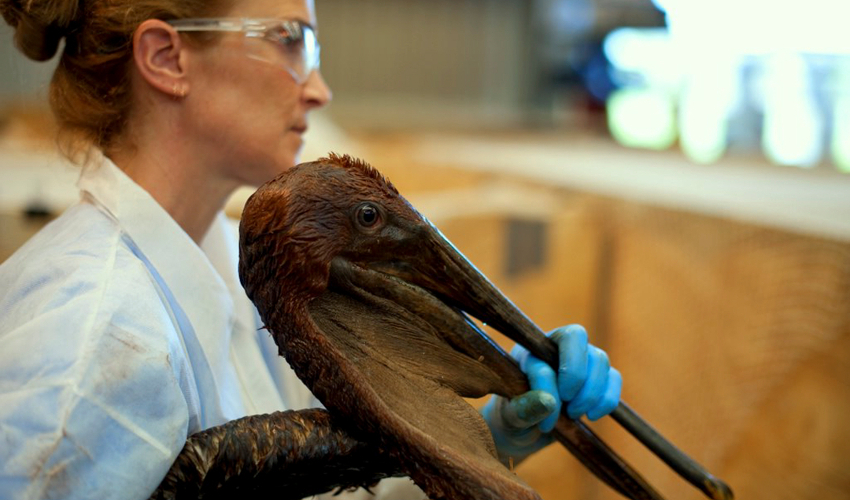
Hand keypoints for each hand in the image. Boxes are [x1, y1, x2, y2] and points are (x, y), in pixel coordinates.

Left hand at [481, 325, 621, 462]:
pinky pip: (614, 378)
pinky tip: (592, 416)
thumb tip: (548, 402)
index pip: (543, 361)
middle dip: (576, 373)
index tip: (544, 424)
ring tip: (573, 415)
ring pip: (599, 359)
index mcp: (527, 351)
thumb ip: (523, 410)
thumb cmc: (511, 421)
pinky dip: (608, 399)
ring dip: (591, 392)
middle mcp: (554, 348)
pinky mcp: (597, 378)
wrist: (522, 434)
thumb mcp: (509, 420)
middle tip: (568, 405)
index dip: (547, 392)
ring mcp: (579, 360)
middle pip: (576, 335)